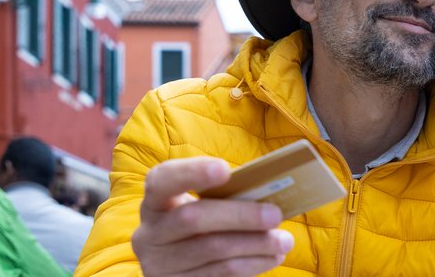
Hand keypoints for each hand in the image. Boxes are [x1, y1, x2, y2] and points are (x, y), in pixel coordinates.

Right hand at [132, 157, 294, 276]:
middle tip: (275, 214)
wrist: (173, 265)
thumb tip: (267, 194)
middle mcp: (151, 233)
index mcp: (156, 201)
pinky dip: (251, 265)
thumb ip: (222, 197)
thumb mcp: (199, 207)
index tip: (225, 169)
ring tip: (284, 241)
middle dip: (239, 215)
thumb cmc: (197, 225)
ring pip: (212, 251)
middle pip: (192, 219)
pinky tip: (271, 257)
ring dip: (255, 245)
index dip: (192, 173)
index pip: (163, 181)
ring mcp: (161, 264)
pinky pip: (219, 275)